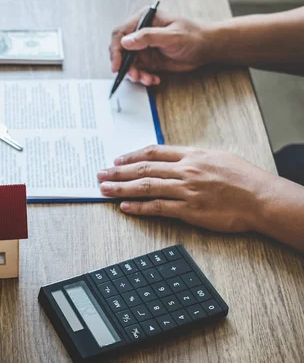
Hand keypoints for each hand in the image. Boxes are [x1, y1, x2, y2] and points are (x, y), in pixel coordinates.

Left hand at [96, 145, 276, 232]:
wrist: (262, 198)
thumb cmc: (244, 178)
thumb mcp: (218, 157)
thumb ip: (192, 158)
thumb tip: (173, 160)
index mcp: (192, 155)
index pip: (154, 153)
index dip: (131, 156)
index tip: (116, 159)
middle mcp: (186, 170)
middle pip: (143, 169)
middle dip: (118, 171)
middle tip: (100, 173)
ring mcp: (186, 190)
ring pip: (146, 187)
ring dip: (121, 188)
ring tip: (104, 189)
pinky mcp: (190, 210)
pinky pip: (158, 207)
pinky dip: (139, 207)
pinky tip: (125, 207)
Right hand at [109, 9, 214, 85]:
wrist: (206, 49)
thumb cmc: (193, 36)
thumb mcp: (171, 36)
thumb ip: (148, 37)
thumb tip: (126, 42)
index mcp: (144, 20)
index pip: (121, 34)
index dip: (116, 50)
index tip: (117, 65)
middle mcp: (140, 33)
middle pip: (121, 50)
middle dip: (125, 65)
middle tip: (134, 75)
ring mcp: (143, 48)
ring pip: (129, 63)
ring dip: (135, 74)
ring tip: (146, 79)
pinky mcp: (148, 60)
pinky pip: (138, 71)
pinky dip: (143, 77)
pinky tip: (153, 79)